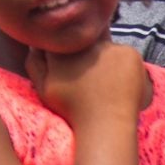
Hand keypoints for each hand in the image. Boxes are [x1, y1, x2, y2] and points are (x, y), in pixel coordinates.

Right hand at [28, 40, 146, 129]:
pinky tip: (121, 84)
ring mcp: (109, 45)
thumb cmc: (71, 109)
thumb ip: (34, 62)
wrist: (104, 126)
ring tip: (107, 85)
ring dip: (108, 60)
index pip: (66, 38)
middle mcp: (85, 41)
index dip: (71, 52)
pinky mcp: (129, 52)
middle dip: (90, 56)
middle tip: (93, 79)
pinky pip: (126, 55)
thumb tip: (36, 44)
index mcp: (64, 47)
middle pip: (88, 42)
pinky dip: (125, 66)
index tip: (75, 68)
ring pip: (108, 48)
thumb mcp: (43, 88)